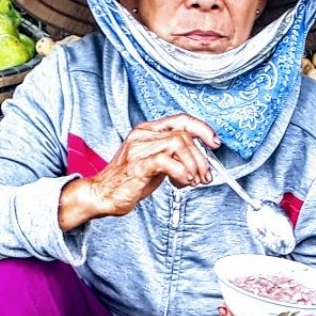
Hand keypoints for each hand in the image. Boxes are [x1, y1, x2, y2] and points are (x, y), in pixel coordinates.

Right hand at [59, 114, 218, 231]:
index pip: (181, 119)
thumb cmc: (127, 181)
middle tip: (205, 175)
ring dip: (193, 164)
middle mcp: (143, 135)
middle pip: (184, 134)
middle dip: (201, 156)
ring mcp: (139, 149)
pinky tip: (182, 182)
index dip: (202, 129)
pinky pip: (166, 161)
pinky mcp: (138, 165)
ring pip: (178, 143)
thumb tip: (199, 160)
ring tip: (193, 181)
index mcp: (147, 131)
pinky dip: (181, 172)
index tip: (214, 142)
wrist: (102, 195)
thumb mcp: (155, 163)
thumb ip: (173, 156)